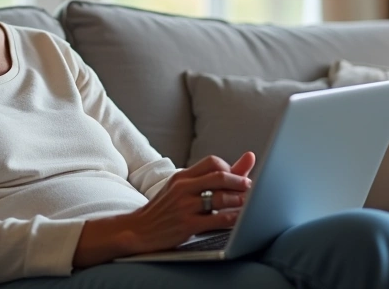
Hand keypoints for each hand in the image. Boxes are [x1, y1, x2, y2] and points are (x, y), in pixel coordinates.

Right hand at [72, 152, 255, 267]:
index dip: (230, 170)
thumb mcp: (182, 189)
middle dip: (240, 183)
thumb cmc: (165, 209)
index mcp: (181, 177)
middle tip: (250, 188)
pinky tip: (240, 221)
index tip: (239, 180)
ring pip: (220, 199)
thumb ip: (212, 176)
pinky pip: (216, 221)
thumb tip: (250, 157)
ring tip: (248, 205)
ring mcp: (184, 207)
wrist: (138, 230)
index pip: (212, 162)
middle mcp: (182, 188)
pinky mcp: (186, 225)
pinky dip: (232, 220)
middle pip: (219, 177)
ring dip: (239, 201)